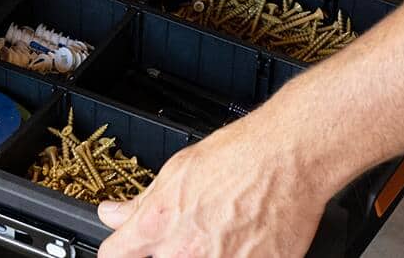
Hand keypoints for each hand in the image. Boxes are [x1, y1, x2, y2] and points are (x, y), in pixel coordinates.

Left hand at [96, 123, 330, 257]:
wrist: (290, 157)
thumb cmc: (241, 156)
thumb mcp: (179, 170)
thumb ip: (141, 202)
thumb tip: (113, 214)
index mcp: (158, 225)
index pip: (114, 255)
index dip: (123, 249)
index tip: (132, 246)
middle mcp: (183, 254)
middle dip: (170, 250)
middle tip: (195, 233)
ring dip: (206, 254)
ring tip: (224, 235)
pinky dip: (237, 257)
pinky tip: (245, 243)